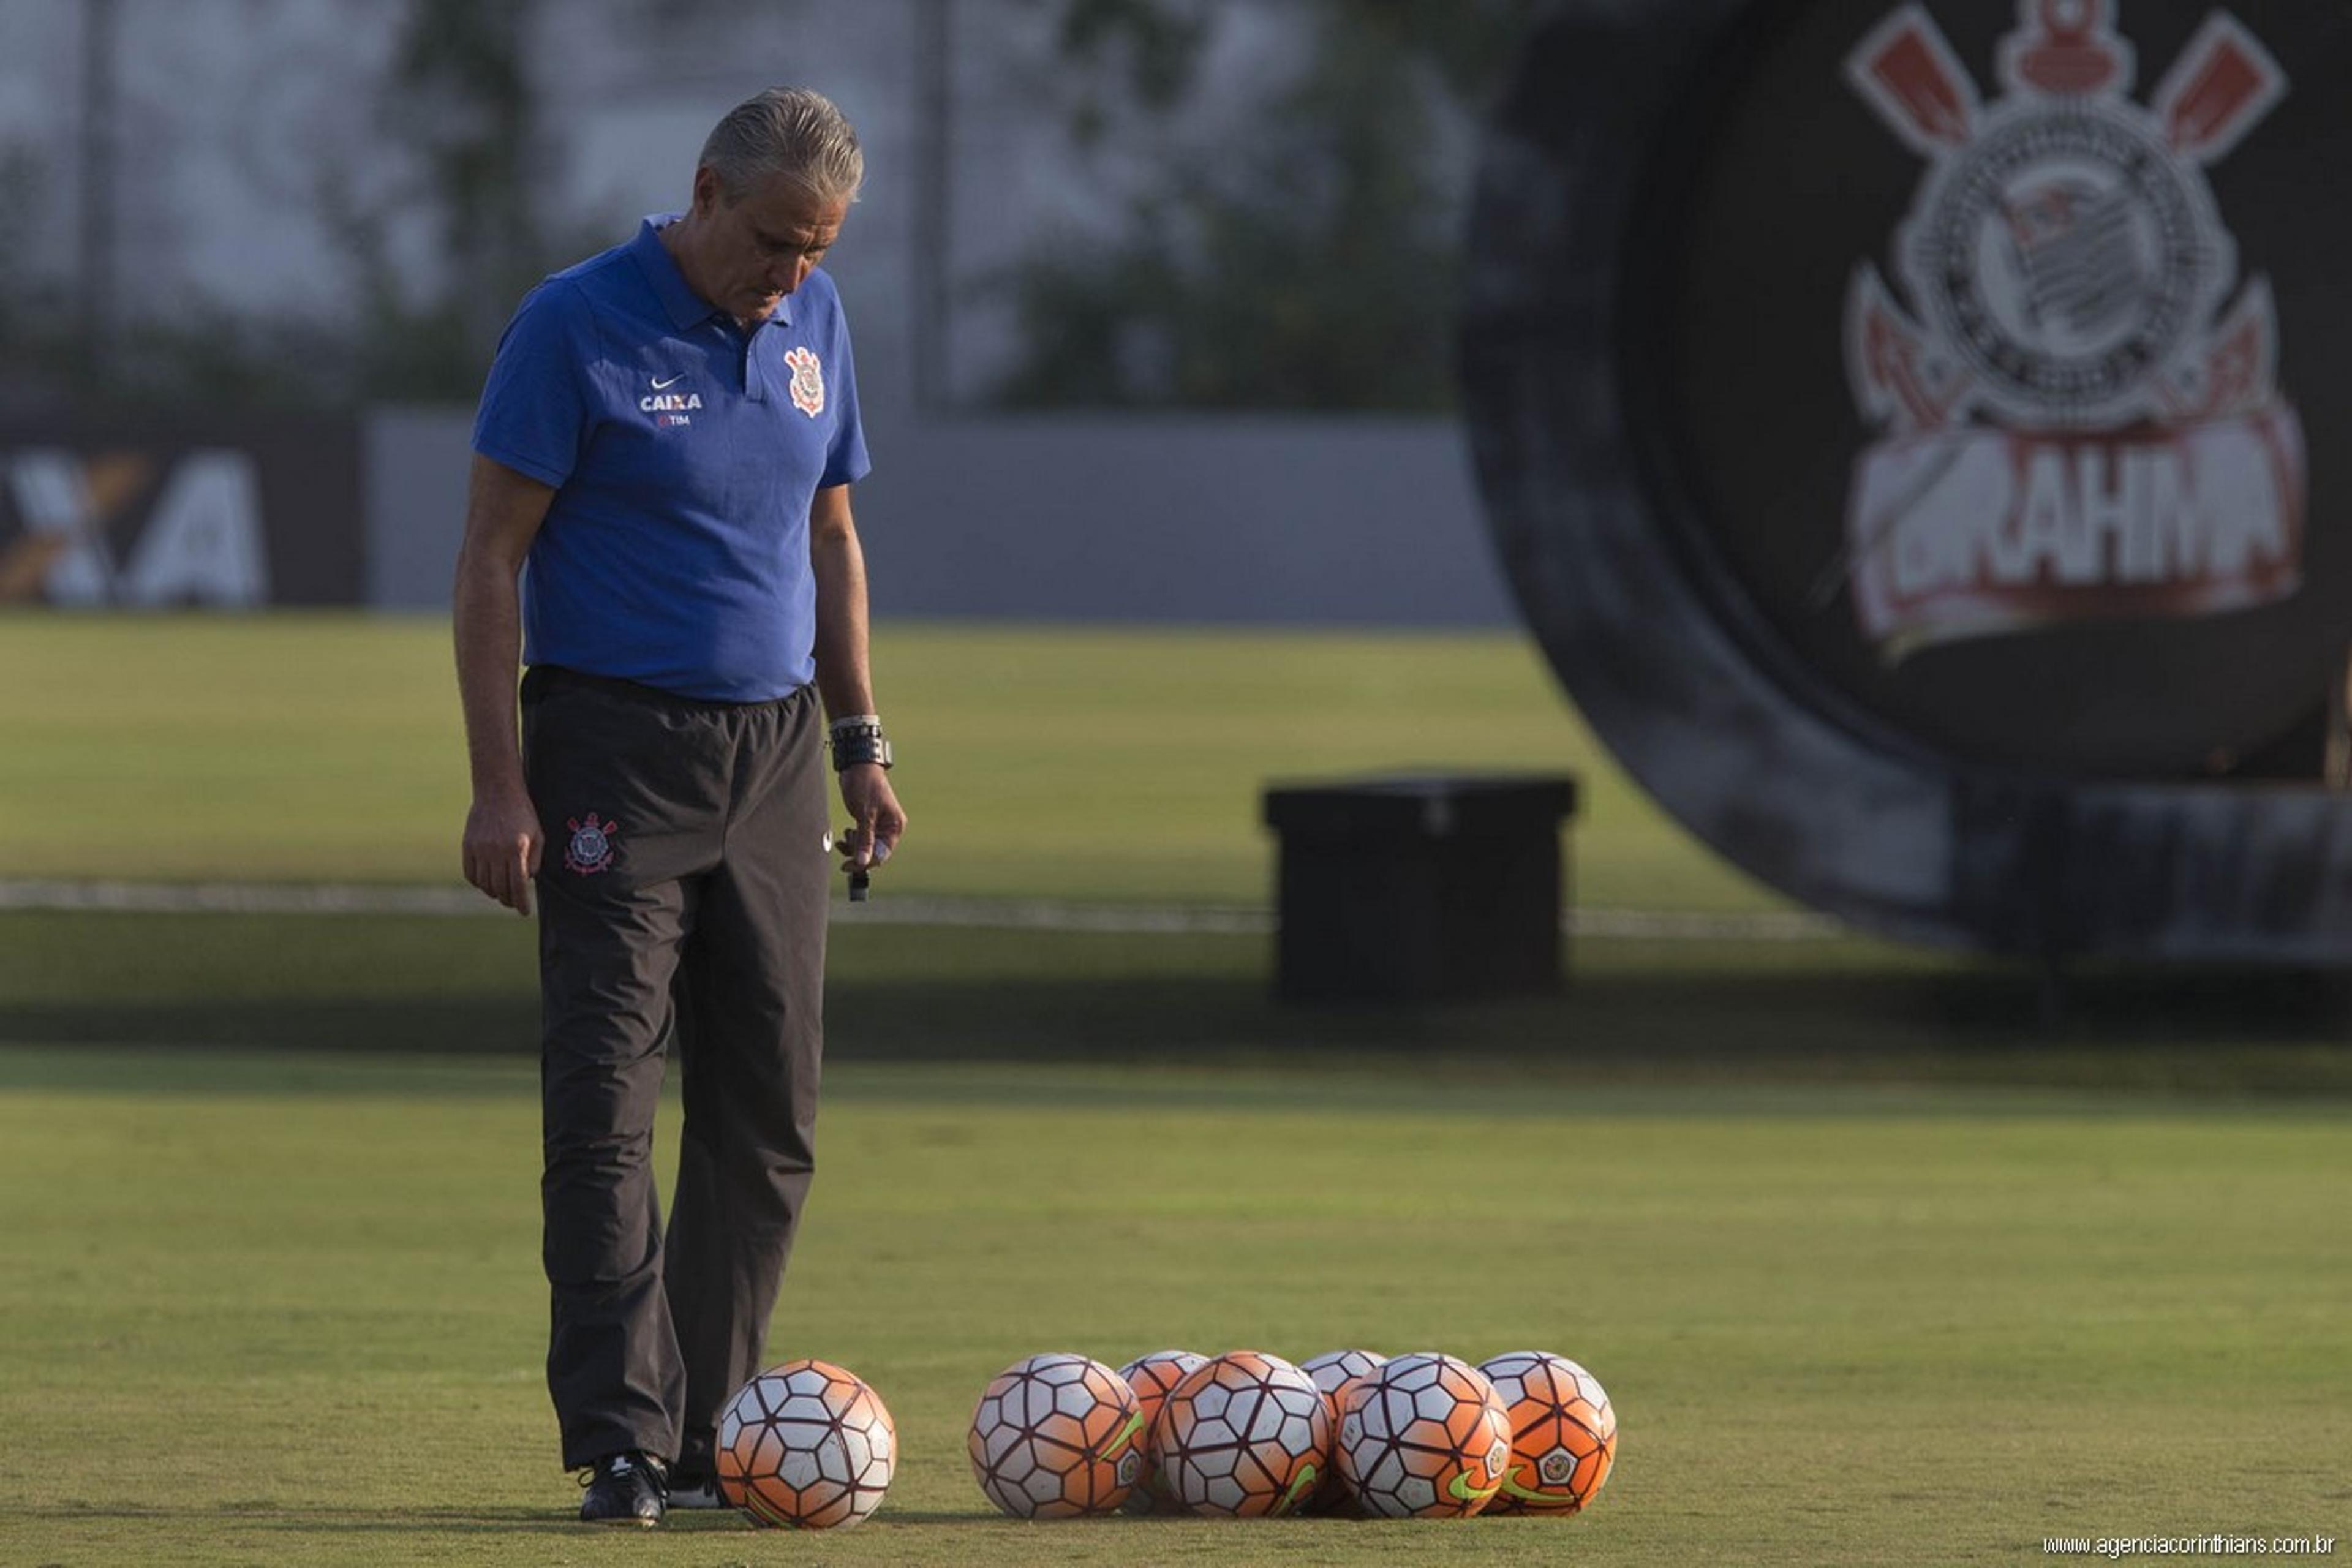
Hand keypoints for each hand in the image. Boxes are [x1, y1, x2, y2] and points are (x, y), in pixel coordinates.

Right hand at [462, 783, 542, 916]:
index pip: (518, 884)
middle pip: (500, 888)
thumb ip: (535, 860)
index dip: (521, 902)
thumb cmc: (523, 814)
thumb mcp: (538, 835)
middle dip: (508, 900)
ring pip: (484, 884)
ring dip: (493, 892)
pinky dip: (478, 883)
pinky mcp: (467, 846)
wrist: (497, 792)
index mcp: (516, 849)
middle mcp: (496, 851)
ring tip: (501, 892)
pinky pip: (470, 874)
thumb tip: (527, 882)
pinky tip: (486, 882)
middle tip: (513, 903)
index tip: (524, 912)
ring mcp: (479, 849)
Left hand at [836, 763, 905, 876]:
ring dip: (854, 846)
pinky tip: (846, 833)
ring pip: (867, 845)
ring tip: (843, 839)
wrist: (857, 765)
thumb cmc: (865, 785)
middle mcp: (889, 827)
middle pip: (875, 851)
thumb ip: (865, 839)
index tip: (848, 865)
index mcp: (894, 826)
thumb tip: (863, 862)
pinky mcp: (869, 821)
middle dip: (858, 852)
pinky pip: (862, 837)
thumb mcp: (865, 814)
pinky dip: (853, 839)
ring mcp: (879, 824)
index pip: (882, 853)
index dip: (865, 862)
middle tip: (842, 851)